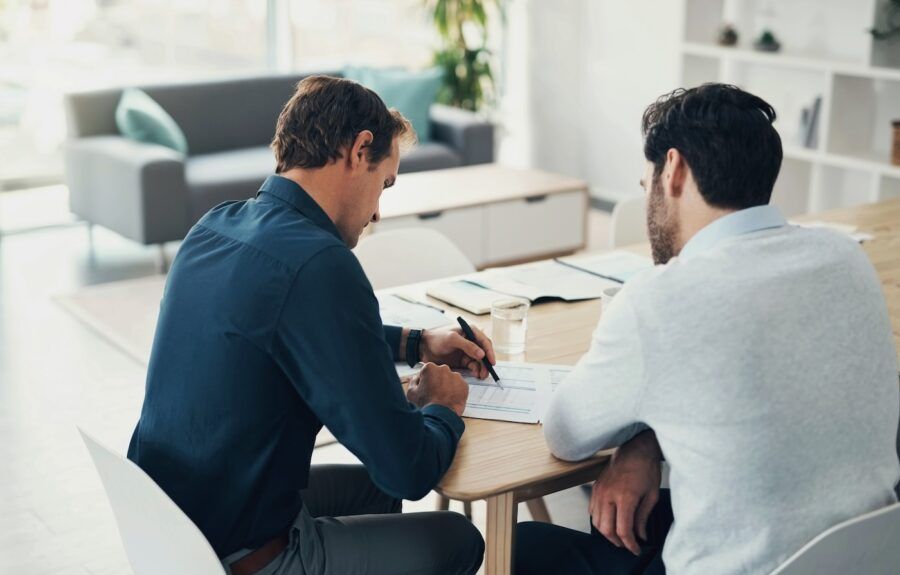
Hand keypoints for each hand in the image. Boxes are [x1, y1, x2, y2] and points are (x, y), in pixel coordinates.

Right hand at [406, 363, 468, 415]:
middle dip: (437, 381)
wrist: (440, 417)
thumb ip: (413, 381)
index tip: (425, 389)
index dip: (424, 381)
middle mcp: (444, 368)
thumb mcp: (411, 392)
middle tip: (434, 394)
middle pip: (439, 373)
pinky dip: (455, 392)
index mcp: (429, 367)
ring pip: (450, 379)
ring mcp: (456, 376)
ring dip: (447, 385)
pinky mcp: (464, 385)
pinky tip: (450, 400)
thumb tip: (416, 377)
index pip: (426, 371)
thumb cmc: (424, 405)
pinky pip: (459, 386)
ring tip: (442, 398)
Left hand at [420, 325, 496, 379]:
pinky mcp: (463, 360)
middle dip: (487, 363)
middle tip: (486, 372)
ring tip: (481, 376)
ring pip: (480, 361)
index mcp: (470, 331)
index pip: (484, 341)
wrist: (423, 347)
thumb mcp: (452, 340)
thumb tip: (482, 354)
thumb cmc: (437, 338)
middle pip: (484, 352)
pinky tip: (476, 374)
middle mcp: (471, 341)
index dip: (490, 352)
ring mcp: (467, 351)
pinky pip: (473, 366)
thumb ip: (468, 346)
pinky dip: (476, 370)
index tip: (492, 362)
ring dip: (482, 368)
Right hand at [589, 430, 662, 555]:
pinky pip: (592, 510)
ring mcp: (599, 490)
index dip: (629, 544)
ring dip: (606, 532)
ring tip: (618, 535)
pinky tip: (610, 520)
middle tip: (627, 544)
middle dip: (617, 541)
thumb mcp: (651, 495)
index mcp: (625, 497)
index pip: (623, 530)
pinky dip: (599, 519)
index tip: (636, 549)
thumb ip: (643, 518)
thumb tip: (640, 536)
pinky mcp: (596, 487)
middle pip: (606, 529)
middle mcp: (608, 495)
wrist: (636, 449)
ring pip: (596, 521)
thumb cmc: (647, 469)